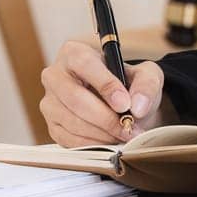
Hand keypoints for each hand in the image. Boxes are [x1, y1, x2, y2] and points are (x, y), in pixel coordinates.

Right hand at [39, 39, 173, 145]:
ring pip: (72, 122)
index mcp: (73, 53)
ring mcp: (50, 102)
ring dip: (102, 133)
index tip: (125, 104)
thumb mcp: (146, 75)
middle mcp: (55, 76)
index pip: (84, 65)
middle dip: (105, 118)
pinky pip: (69, 140)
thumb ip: (146, 85)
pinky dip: (94, 144)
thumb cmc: (128, 84)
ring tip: (124, 134)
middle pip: (75, 99)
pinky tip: (111, 140)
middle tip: (129, 127)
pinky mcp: (52, 126)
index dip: (105, 85)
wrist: (120, 104)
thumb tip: (137, 106)